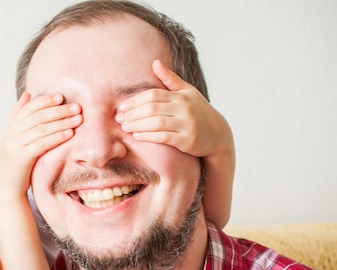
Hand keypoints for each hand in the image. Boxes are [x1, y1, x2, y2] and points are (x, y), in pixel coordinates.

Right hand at [0, 93, 82, 196]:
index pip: (29, 108)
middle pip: (38, 116)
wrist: (6, 186)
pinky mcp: (22, 157)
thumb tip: (27, 94)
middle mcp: (12, 133)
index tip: (62, 97)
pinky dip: (57, 137)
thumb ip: (20, 116)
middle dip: (59, 110)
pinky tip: (69, 134)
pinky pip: (42, 144)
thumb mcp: (16, 137)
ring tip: (78, 119)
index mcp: (11, 126)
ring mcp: (15, 144)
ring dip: (62, 122)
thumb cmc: (16, 161)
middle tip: (77, 107)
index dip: (46, 101)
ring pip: (42, 129)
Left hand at [115, 59, 232, 158]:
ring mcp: (187, 124)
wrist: (218, 134)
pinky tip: (138, 136)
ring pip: (157, 122)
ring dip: (138, 125)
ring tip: (125, 127)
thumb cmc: (199, 112)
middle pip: (153, 108)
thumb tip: (155, 62)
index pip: (153, 95)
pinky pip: (165, 137)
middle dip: (133, 113)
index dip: (135, 101)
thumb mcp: (187, 92)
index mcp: (181, 96)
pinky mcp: (187, 140)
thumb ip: (170, 79)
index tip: (121, 107)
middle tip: (118, 119)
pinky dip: (149, 136)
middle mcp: (184, 108)